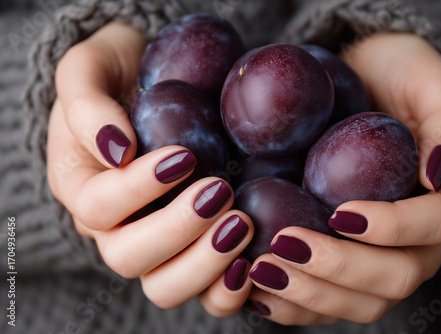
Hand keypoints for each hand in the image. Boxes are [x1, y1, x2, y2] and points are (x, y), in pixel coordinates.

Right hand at [47, 22, 253, 315]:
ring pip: (164, 286)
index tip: (183, 156)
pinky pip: (203, 291)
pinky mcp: (191, 248)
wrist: (154, 81)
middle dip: (177, 231)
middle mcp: (113, 226)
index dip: (139, 189)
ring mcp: (154, 242)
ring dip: (205, 264)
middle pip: (129, 258)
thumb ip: (87, 105)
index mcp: (81, 187)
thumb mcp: (89, 69)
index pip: (99, 207)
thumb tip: (118, 151)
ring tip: (241, 223)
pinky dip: (226, 289)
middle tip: (220, 192)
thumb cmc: (119, 73)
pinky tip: (252, 261)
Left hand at [244, 33, 440, 324]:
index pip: (437, 223)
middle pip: (400, 275)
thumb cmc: (397, 74)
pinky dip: (299, 304)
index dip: (392, 226)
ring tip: (264, 270)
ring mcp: (393, 252)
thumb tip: (436, 173)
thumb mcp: (427, 78)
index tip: (338, 212)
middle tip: (284, 246)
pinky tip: (260, 290)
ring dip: (314, 293)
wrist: (366, 84)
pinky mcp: (357, 260)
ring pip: (367, 300)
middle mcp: (430, 233)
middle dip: (341, 267)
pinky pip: (335, 298)